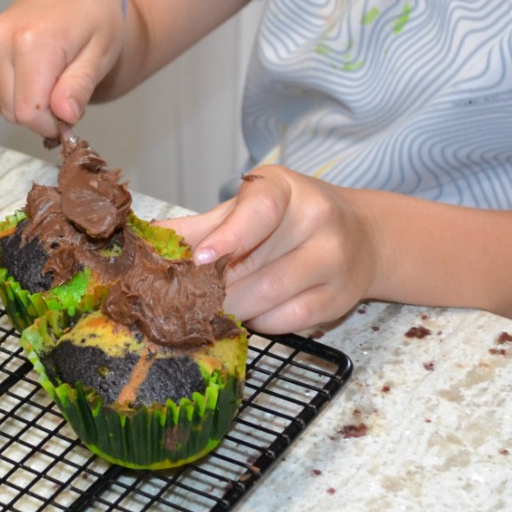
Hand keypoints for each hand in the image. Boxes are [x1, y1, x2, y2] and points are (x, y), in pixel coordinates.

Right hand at [0, 0, 126, 139]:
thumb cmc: (97, 15)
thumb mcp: (100, 54)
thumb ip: (79, 86)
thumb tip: (64, 115)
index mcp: (32, 41)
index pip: (28, 112)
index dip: (51, 124)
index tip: (70, 115)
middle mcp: (1, 39)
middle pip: (12, 111)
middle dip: (42, 114)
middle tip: (67, 95)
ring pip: (1, 105)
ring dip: (28, 104)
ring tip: (54, 80)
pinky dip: (14, 94)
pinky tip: (35, 76)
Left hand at [162, 165, 380, 334]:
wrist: (363, 236)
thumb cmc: (293, 218)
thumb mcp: (250, 207)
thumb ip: (202, 226)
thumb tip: (148, 241)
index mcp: (287, 189)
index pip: (259, 209)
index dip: (228, 236)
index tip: (200, 259)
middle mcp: (317, 219)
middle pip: (254, 266)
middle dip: (213, 287)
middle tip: (186, 298)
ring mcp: (333, 260)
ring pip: (267, 298)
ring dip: (233, 309)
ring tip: (218, 305)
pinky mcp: (339, 297)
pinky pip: (287, 322)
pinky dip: (261, 322)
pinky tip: (254, 311)